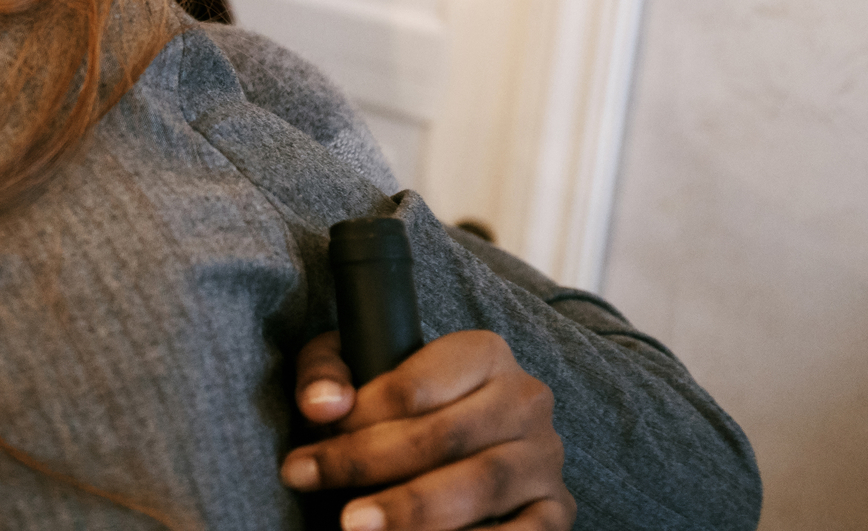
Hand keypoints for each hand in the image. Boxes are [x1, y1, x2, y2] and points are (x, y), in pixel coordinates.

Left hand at [280, 330, 574, 529]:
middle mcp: (524, 399)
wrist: (457, 441)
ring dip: (412, 511)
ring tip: (354, 524)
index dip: (358, 417)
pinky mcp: (557, 509)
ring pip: (480, 484)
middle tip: (313, 483)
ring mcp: (544, 456)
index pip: (414, 385)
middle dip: (369, 465)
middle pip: (445, 435)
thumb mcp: (357, 369)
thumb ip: (326, 376)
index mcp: (482, 353)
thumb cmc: (397, 404)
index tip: (311, 442)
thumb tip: (321, 406)